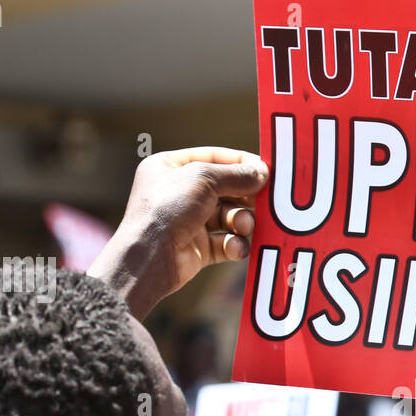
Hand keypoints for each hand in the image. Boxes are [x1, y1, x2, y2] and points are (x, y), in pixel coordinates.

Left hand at [89, 147, 269, 317]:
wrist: (149, 257)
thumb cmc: (168, 209)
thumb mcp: (203, 179)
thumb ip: (236, 174)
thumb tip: (263, 171)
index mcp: (170, 167)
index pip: (213, 158)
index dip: (240, 162)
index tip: (265, 169)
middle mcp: (179, 193)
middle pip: (225, 189)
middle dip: (245, 196)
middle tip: (265, 200)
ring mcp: (188, 221)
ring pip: (229, 217)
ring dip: (241, 221)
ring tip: (242, 226)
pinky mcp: (198, 248)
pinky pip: (225, 242)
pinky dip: (234, 245)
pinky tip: (234, 247)